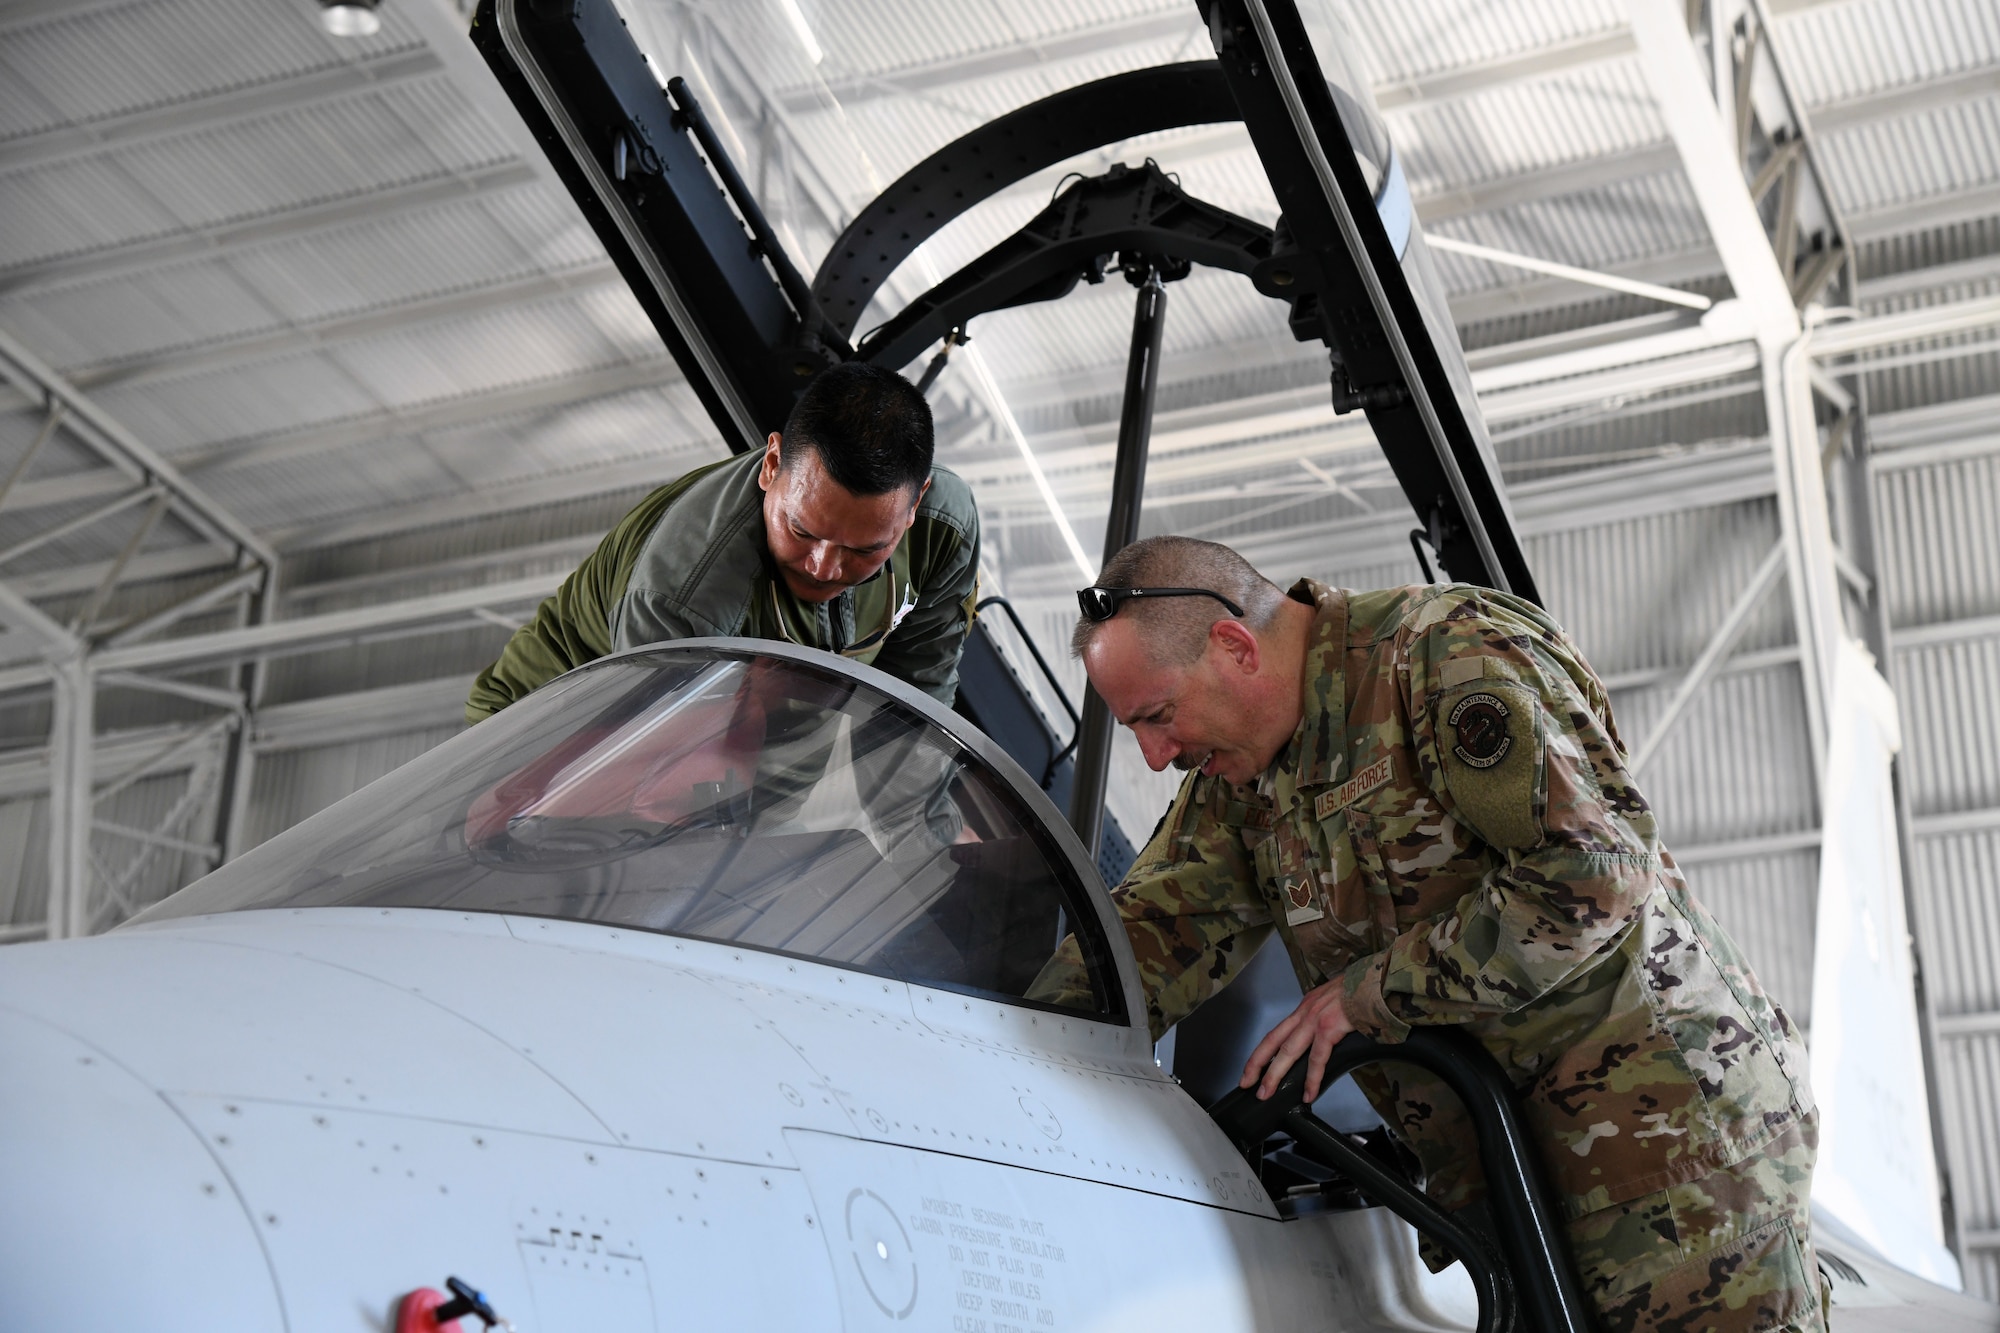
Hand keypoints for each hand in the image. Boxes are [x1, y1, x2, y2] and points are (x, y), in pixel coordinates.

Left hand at [1241, 977, 1354, 1102]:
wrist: (1378, 983)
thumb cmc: (1363, 991)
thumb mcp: (1335, 1001)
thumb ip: (1325, 1018)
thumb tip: (1325, 1037)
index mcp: (1307, 1006)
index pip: (1277, 1032)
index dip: (1262, 1051)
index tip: (1252, 1068)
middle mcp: (1306, 1012)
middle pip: (1273, 1041)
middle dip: (1257, 1064)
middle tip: (1247, 1083)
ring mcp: (1315, 1020)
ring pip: (1288, 1051)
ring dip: (1274, 1074)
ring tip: (1266, 1093)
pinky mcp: (1329, 1028)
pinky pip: (1317, 1059)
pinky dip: (1312, 1079)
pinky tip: (1309, 1094)